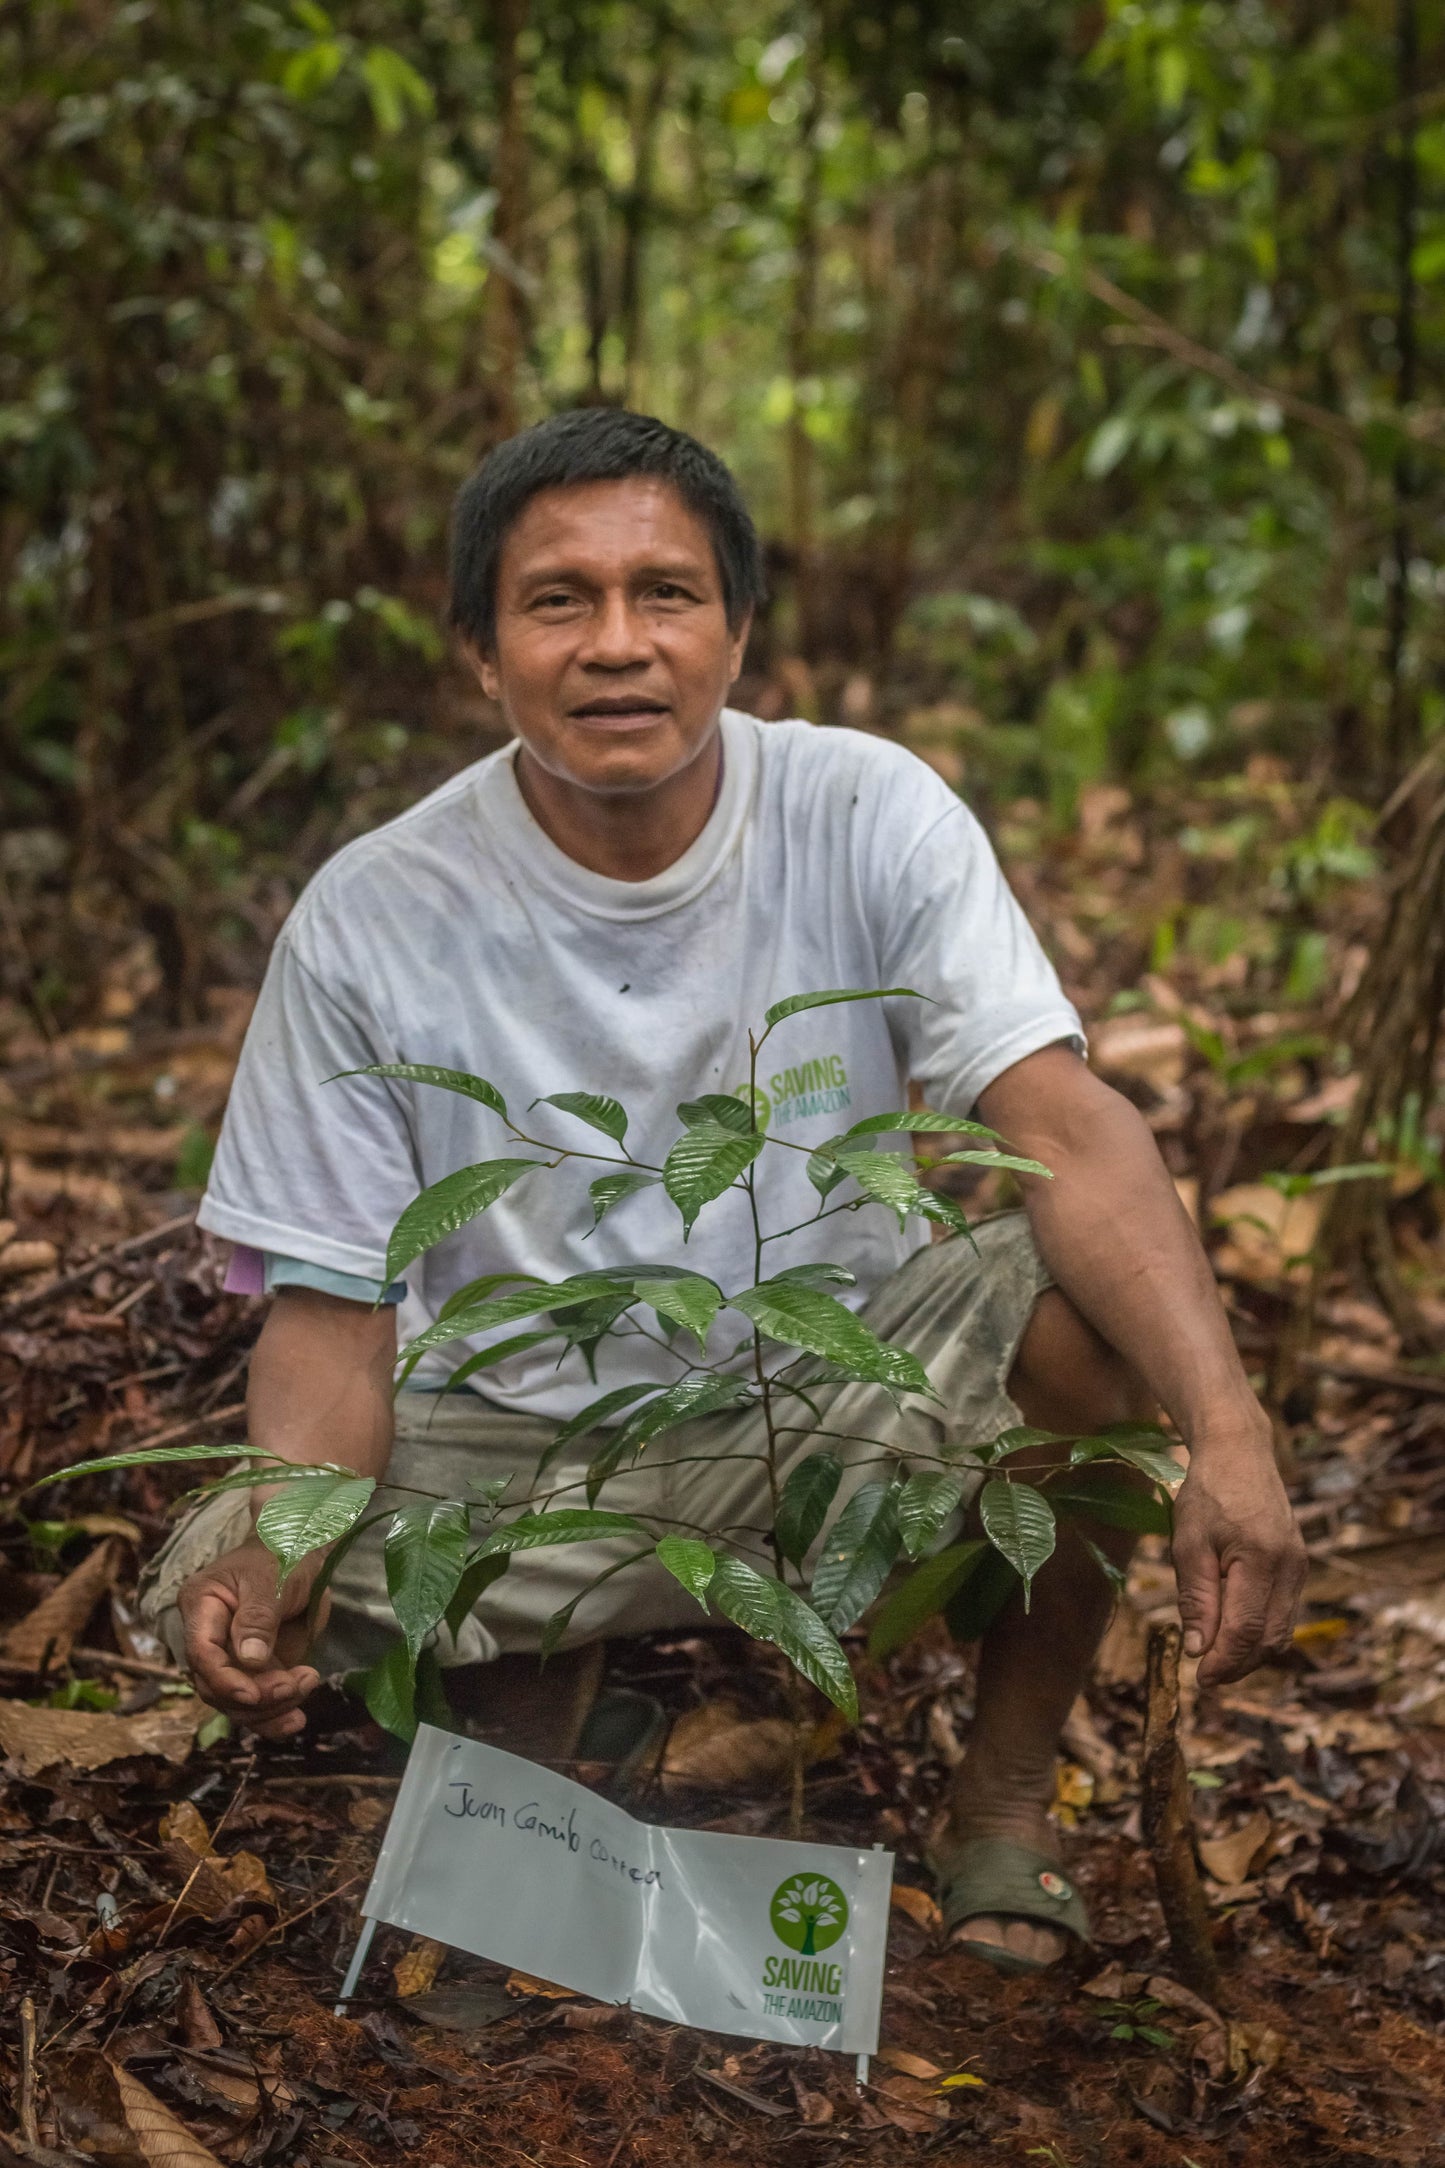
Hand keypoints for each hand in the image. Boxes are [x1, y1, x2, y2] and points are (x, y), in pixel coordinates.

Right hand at [179, 1538, 328, 1739]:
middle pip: (216, 1686)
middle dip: (255, 1696)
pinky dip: (275, 1716)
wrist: (302, 1550)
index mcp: (201, 1605)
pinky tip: (296, 1719)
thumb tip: (249, 1660)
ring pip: (236, 1702)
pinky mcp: (255, 1670)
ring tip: (308, 1684)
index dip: (224, 1679)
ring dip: (271, 1707)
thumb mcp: (273, 1578)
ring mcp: (232, 1657)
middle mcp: (209, 1637)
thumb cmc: (283, 1553)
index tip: (254, 1692)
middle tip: (297, 1684)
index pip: (201, 1653)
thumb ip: (259, 1617)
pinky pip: (257, 1704)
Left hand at [1171, 1425, 1306, 1686]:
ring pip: (1281, 1631)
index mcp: (1261, 1558)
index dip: (1224, 1661)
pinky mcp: (1298, 1567)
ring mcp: (1299, 1568)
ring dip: (1251, 1653)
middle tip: (1206, 1678)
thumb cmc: (1207, 1494)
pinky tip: (1233, 1633)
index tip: (1201, 1680)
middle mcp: (1290, 1567)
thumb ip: (1196, 1598)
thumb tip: (1198, 1650)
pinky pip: (1283, 1613)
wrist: (1239, 1453)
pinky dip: (1261, 1632)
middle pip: (1270, 1638)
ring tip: (1216, 1660)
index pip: (1246, 1629)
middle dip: (1239, 1664)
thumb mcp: (1189, 1542)